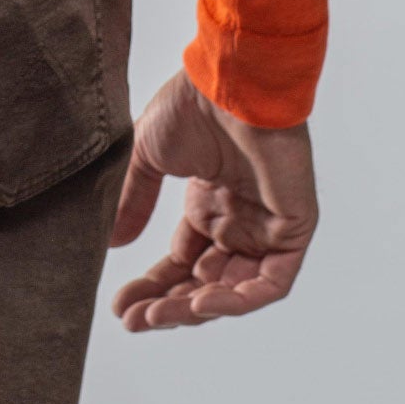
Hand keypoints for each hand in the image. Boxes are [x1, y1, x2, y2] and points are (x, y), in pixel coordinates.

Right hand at [109, 67, 317, 329]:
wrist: (230, 83)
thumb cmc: (192, 106)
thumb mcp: (150, 157)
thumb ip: (135, 200)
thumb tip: (112, 245)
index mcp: (208, 203)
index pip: (182, 262)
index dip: (153, 286)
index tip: (120, 306)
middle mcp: (237, 221)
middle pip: (204, 282)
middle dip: (168, 304)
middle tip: (133, 320)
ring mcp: (266, 228)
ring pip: (234, 290)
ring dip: (196, 308)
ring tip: (158, 315)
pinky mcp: (292, 230)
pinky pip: (270, 282)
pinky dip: (237, 299)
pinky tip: (199, 301)